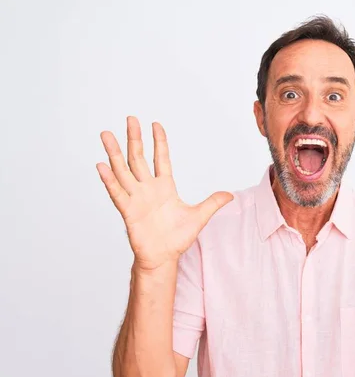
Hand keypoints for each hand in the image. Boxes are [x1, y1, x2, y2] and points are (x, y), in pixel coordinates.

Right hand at [96, 116, 232, 270]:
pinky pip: (117, 192)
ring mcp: (136, 198)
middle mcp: (148, 188)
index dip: (159, 141)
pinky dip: (109, 179)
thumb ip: (212, 203)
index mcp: (165, 187)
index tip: (155, 124)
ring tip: (106, 134)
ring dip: (114, 152)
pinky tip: (101, 165)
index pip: (161, 158)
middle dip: (135, 138)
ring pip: (123, 170)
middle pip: (138, 158)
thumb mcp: (199, 217)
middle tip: (130, 118)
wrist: (163, 258)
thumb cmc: (177, 238)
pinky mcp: (128, 211)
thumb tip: (231, 195)